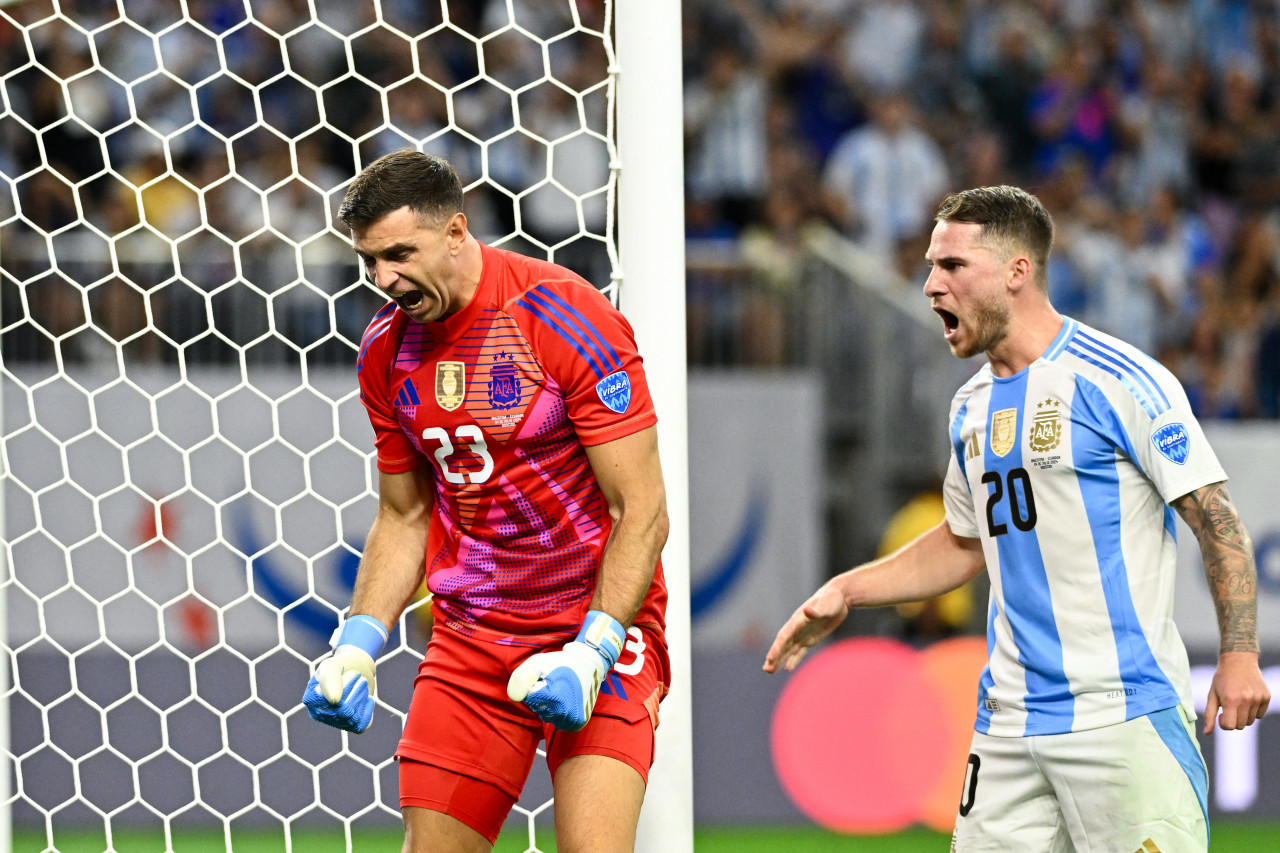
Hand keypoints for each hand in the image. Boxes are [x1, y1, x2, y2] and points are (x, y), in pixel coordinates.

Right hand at [302, 614, 387, 733]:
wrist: (356, 668)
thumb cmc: (341, 666)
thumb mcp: (332, 665)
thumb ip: (329, 679)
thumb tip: (334, 701)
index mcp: (311, 700)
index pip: (331, 700)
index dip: (346, 686)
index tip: (352, 672)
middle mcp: (320, 714)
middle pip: (343, 710)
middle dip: (356, 691)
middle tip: (360, 677)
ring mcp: (335, 722)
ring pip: (353, 717)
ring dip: (362, 696)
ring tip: (362, 683)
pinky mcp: (351, 726)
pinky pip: (361, 725)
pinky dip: (367, 710)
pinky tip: (367, 699)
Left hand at [507, 611, 626, 731]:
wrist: (589, 664)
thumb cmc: (561, 662)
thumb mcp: (537, 663)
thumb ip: (521, 678)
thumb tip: (516, 698)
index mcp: (554, 699)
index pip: (528, 698)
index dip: (534, 686)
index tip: (547, 678)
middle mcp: (564, 714)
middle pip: (537, 708)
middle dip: (540, 696)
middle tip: (555, 683)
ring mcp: (571, 721)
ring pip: (546, 715)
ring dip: (548, 704)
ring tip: (561, 690)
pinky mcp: (577, 724)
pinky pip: (557, 721)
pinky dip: (557, 711)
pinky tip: (565, 700)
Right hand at [763, 584, 848, 673]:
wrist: (838, 597)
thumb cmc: (831, 599)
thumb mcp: (825, 604)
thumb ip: (816, 610)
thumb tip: (807, 611)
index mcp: (798, 620)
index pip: (784, 636)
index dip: (777, 648)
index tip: (770, 658)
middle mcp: (797, 628)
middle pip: (783, 645)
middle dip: (774, 656)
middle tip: (766, 669)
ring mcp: (803, 634)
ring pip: (788, 649)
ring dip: (779, 659)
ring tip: (768, 670)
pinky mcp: (810, 639)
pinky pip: (800, 651)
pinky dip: (793, 659)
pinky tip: (787, 668)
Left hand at [1204, 650, 1270, 733]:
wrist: (1239, 660)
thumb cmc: (1222, 678)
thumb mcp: (1212, 694)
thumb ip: (1209, 715)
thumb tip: (1206, 733)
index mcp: (1231, 699)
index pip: (1229, 726)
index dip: (1224, 723)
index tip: (1222, 714)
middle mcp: (1246, 700)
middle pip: (1240, 725)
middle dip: (1233, 720)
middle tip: (1229, 707)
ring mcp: (1258, 698)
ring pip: (1250, 721)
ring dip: (1243, 715)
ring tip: (1238, 701)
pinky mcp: (1266, 697)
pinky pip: (1260, 715)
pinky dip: (1253, 711)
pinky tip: (1247, 699)